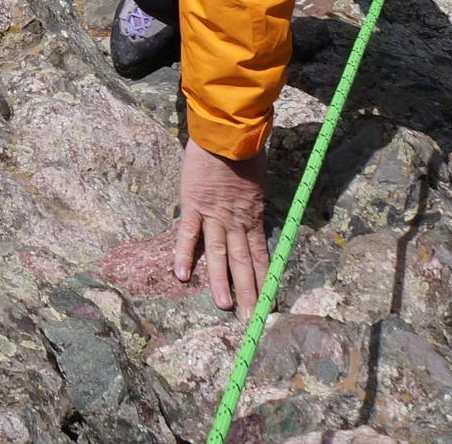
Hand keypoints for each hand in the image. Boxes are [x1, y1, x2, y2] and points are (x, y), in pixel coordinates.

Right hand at [173, 138, 267, 313]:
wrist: (226, 131)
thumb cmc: (246, 148)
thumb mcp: (258, 177)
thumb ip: (253, 199)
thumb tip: (253, 211)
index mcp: (253, 214)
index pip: (261, 254)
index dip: (265, 279)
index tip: (269, 302)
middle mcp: (236, 220)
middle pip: (243, 261)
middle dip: (249, 292)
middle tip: (252, 320)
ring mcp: (214, 213)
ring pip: (218, 253)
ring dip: (222, 281)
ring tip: (226, 307)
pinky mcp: (193, 203)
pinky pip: (189, 233)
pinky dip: (185, 254)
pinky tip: (182, 275)